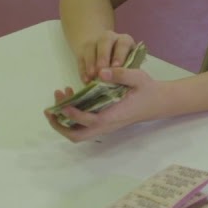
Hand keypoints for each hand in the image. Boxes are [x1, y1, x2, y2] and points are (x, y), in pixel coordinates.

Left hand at [44, 67, 161, 141]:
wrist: (157, 102)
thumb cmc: (147, 90)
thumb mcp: (138, 77)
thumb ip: (121, 74)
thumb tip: (101, 72)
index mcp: (114, 116)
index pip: (89, 121)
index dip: (74, 113)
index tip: (64, 99)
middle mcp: (106, 125)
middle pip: (77, 135)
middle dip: (60, 124)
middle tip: (51, 107)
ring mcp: (103, 126)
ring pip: (77, 133)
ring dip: (63, 121)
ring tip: (59, 99)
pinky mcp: (101, 123)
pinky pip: (81, 126)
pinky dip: (71, 116)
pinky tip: (71, 97)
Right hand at [76, 31, 135, 82]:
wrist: (106, 58)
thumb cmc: (124, 67)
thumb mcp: (130, 66)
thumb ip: (127, 72)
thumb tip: (124, 83)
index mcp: (125, 41)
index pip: (123, 43)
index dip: (119, 54)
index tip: (116, 66)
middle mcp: (110, 38)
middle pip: (105, 40)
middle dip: (103, 56)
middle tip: (102, 70)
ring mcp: (95, 42)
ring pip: (91, 46)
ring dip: (91, 62)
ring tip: (92, 76)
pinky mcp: (83, 50)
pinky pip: (81, 57)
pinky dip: (83, 69)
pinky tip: (86, 80)